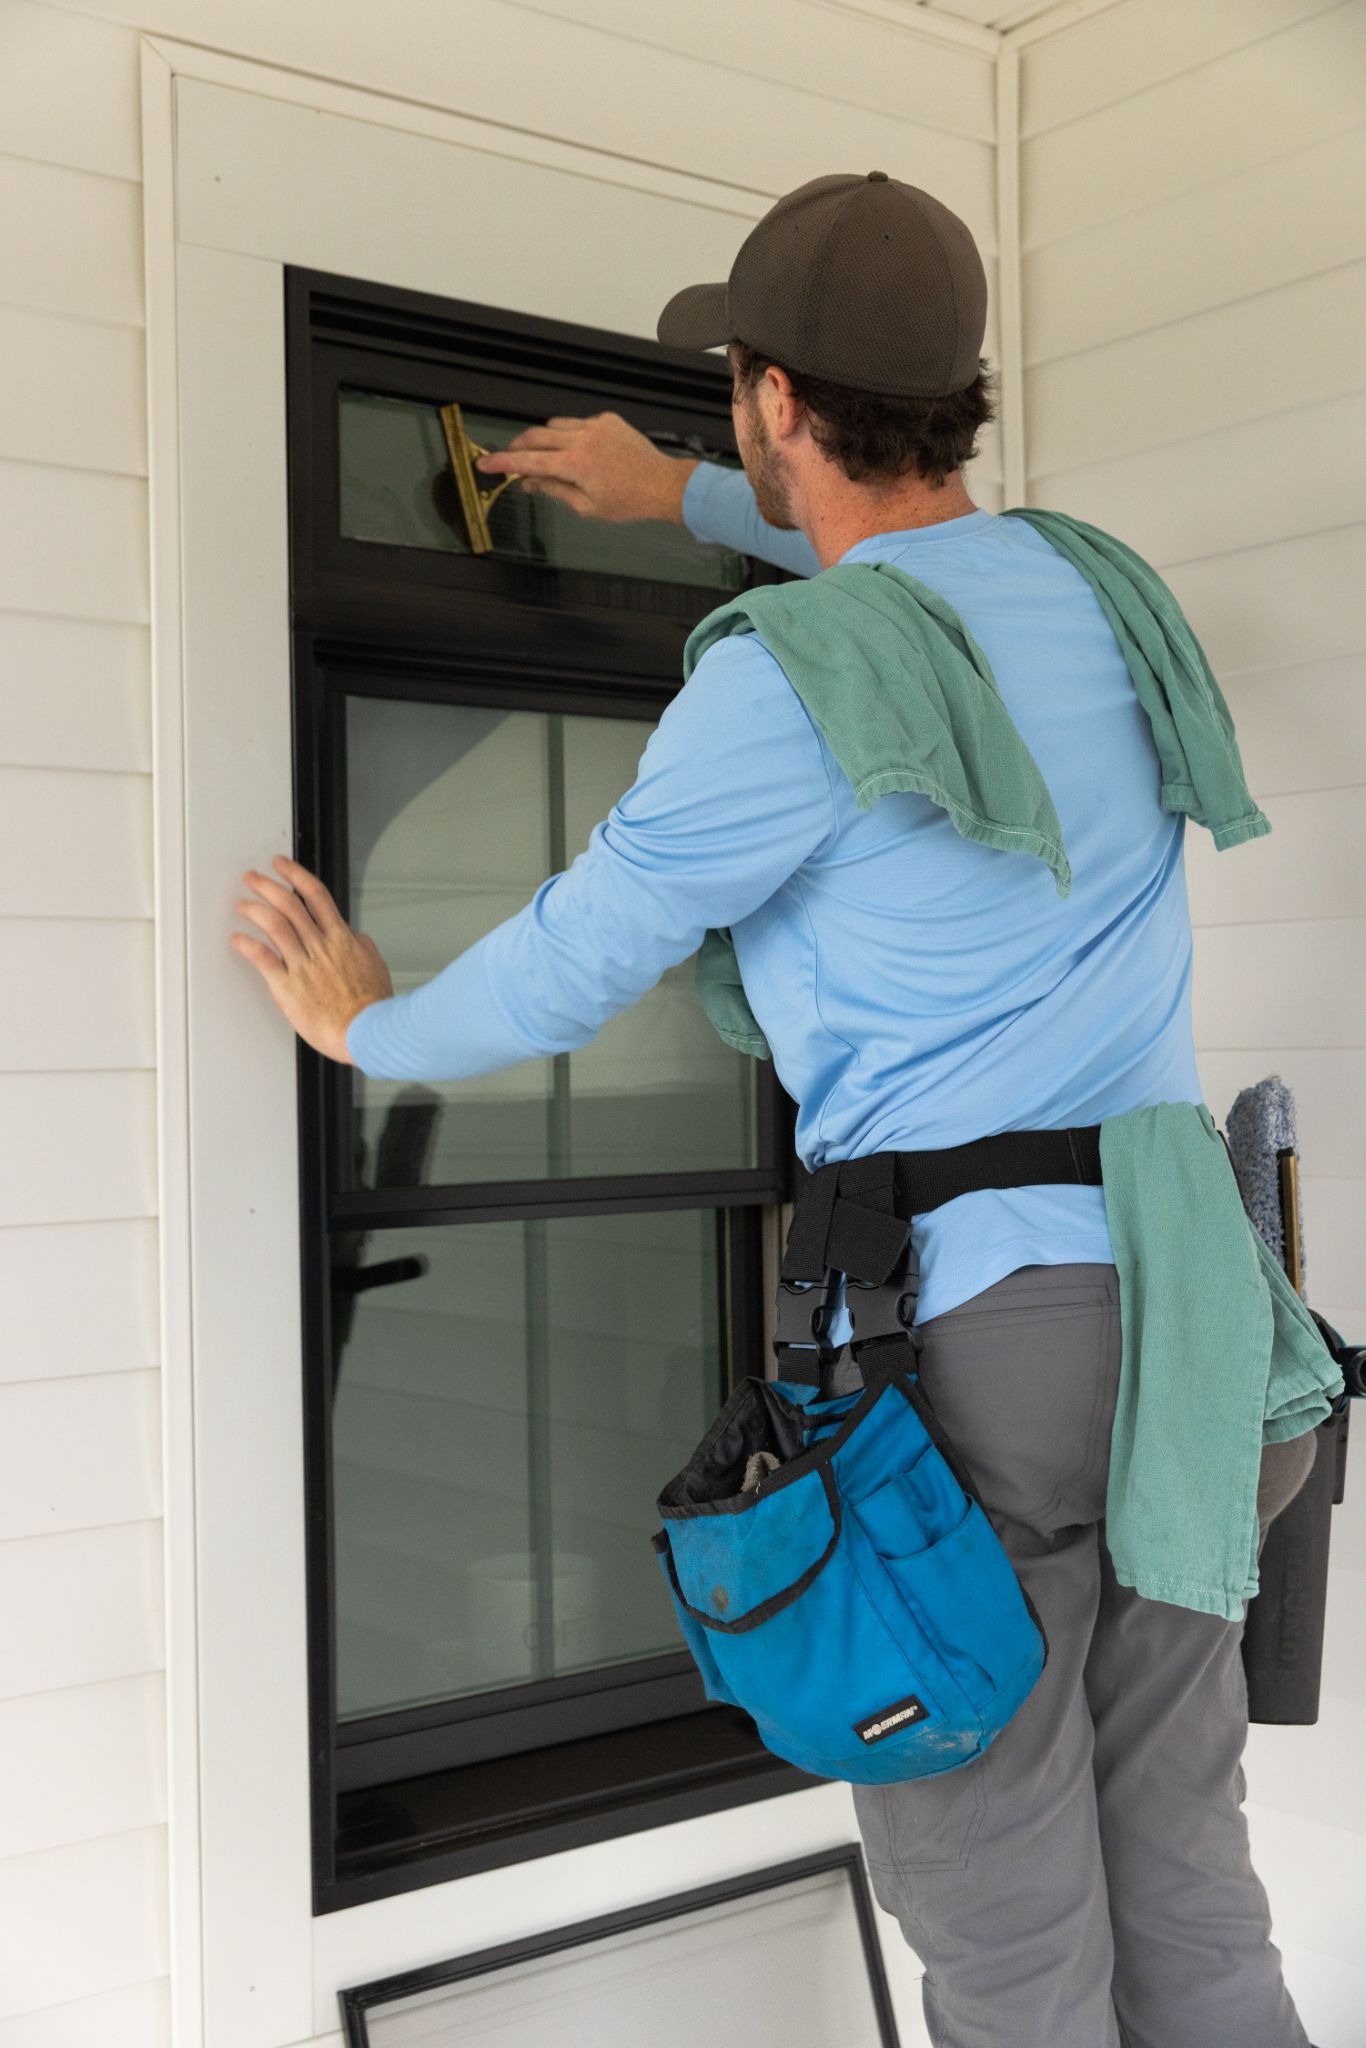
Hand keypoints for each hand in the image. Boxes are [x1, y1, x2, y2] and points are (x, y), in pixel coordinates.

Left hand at [229, 854, 393, 1064]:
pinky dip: (248, 946)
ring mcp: (303, 965)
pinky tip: (237, 939)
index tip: (282, 866)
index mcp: (340, 939)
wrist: (367, 1030)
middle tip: (252, 878)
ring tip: (242, 904)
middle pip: (290, 904)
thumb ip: (362, 946)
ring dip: (254, 909)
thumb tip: (355, 937)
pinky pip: (264, 959)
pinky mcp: (288, 987)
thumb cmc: (371, 1006)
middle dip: (267, 885)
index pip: (316, 896)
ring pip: (275, 925)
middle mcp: (320, 946)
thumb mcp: (376, 965)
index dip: (296, 875)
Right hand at [475, 411, 695, 523]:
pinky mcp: (607, 420)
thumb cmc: (628, 501)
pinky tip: (582, 452)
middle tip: (511, 460)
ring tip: (551, 460)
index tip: (484, 464)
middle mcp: (583, 439)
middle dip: (518, 447)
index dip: (502, 463)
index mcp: (575, 465)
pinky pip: (578, 423)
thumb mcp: (586, 507)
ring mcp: (595, 425)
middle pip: (535, 435)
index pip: (528, 461)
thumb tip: (529, 484)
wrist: (662, 485)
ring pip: (555, 425)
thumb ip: (554, 491)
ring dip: (545, 440)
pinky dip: (571, 435)